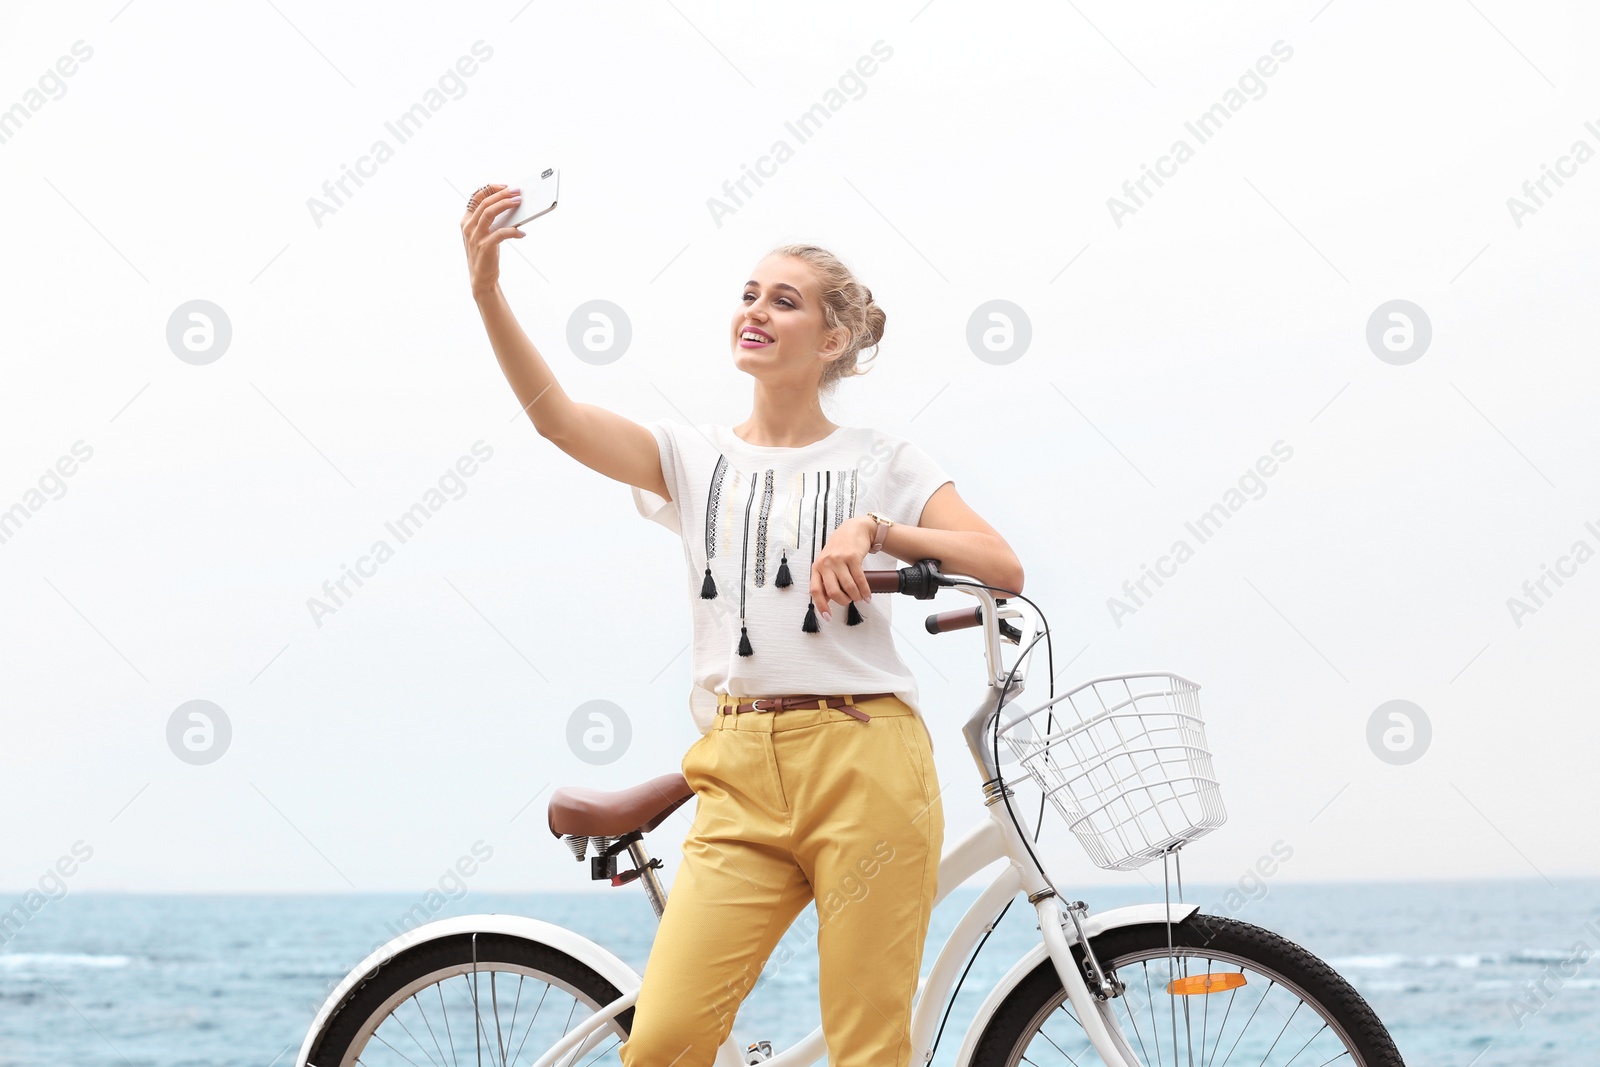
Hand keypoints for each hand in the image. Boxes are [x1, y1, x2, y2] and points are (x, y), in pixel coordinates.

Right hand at [460, 183, 524, 298]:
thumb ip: (491, 220)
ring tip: (519, 202)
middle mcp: (468, 227)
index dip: (490, 188)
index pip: (476, 197)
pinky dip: (513, 232)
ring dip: (506, 205)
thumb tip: (510, 205)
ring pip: (489, 213)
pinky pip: (500, 233)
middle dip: (502, 194)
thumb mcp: (485, 234)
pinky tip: (522, 233)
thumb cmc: (486, 254)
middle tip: (517, 191)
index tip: (504, 185)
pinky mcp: (485, 247)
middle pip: (485, 203)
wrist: (481, 279)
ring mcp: (475, 237)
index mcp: (466, 221)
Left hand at [809, 516, 874, 621]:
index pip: (815, 590)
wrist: (854, 529)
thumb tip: (825, 601)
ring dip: (856, 597)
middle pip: (833, 592)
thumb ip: (825, 580)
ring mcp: (839, 560)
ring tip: (860, 598)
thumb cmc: (840, 547)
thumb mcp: (827, 562)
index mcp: (817, 567)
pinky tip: (867, 595)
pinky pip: (860, 580)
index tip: (828, 617)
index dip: (821, 606)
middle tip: (849, 601)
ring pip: (848, 587)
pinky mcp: (852, 557)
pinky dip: (865, 591)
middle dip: (844, 601)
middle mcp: (826, 563)